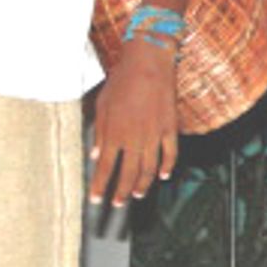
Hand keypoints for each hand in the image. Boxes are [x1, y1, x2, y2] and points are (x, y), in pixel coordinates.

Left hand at [90, 42, 180, 206]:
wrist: (148, 62)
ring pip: (149, 169)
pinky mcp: (170, 128)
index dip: (100, 186)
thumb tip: (96, 155)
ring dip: (142, 184)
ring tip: (137, 195)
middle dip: (121, 193)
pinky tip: (163, 176)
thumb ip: (99, 133)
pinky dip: (167, 167)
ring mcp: (154, 135)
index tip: (96, 200)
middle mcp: (134, 138)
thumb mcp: (102, 105)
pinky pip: (170, 153)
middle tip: (117, 204)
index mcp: (114, 134)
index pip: (105, 168)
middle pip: (127, 174)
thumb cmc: (122, 80)